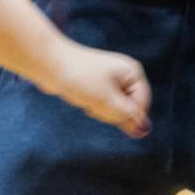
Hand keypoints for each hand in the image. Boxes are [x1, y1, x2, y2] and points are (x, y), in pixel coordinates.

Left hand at [32, 39, 152, 136]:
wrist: (49, 63)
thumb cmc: (79, 78)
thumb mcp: (107, 101)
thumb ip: (128, 117)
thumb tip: (145, 131)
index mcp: (133, 72)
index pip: (140, 107)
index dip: (124, 114)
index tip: (104, 106)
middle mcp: (125, 74)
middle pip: (127, 108)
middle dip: (110, 110)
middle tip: (93, 99)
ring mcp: (112, 79)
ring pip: (113, 108)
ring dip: (99, 109)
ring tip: (86, 95)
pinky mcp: (98, 84)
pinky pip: (102, 104)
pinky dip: (92, 105)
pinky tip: (82, 96)